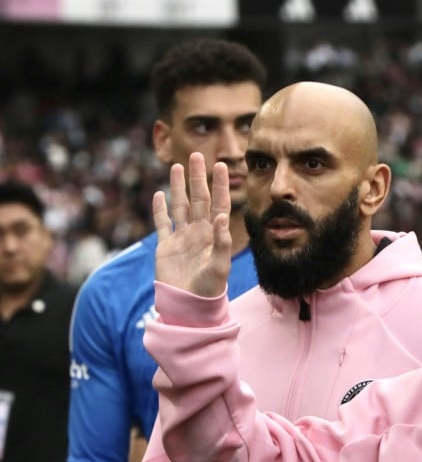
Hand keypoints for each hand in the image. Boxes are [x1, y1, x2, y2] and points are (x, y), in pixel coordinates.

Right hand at [153, 152, 232, 298]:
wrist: (189, 306)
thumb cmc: (209, 289)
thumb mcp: (220, 266)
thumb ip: (222, 242)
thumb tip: (220, 217)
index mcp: (214, 235)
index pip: (219, 204)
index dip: (220, 185)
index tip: (221, 165)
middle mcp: (199, 233)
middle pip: (198, 199)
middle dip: (197, 177)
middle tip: (197, 154)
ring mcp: (182, 238)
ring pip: (180, 206)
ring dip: (178, 187)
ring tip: (177, 166)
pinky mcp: (165, 247)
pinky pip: (162, 224)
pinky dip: (160, 209)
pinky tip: (159, 194)